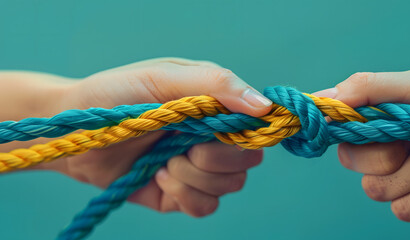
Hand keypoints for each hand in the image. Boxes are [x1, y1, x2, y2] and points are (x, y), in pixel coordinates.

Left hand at [33, 58, 272, 216]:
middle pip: (248, 161)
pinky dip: (184, 193)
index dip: (251, 134)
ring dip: (194, 176)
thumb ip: (216, 85)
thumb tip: (265, 107)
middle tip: (185, 146)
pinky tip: (159, 176)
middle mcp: (213, 138)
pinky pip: (205, 207)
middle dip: (216, 157)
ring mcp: (198, 168)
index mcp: (216, 108)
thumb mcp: (165, 77)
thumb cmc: (117, 94)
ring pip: (230, 185)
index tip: (226, 132)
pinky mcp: (180, 195)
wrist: (74, 133)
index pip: (256, 126)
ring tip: (163, 161)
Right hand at [313, 67, 409, 221]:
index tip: (346, 127)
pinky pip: (402, 211)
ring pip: (375, 190)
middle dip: (387, 154)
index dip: (337, 128)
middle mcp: (386, 148)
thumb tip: (326, 97)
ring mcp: (401, 179)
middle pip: (352, 160)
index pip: (340, 126)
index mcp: (382, 118)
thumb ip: (373, 88)